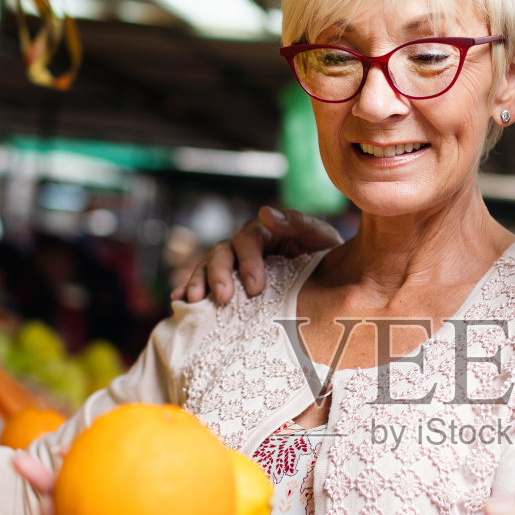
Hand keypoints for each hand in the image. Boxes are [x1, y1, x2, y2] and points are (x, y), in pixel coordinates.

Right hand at [174, 205, 340, 304]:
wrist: (335, 280)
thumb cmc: (328, 256)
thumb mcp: (320, 236)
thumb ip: (298, 222)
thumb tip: (265, 212)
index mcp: (266, 232)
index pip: (247, 240)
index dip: (247, 262)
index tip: (255, 288)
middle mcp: (246, 248)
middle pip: (221, 252)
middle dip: (218, 274)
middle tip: (224, 298)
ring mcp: (235, 266)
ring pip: (208, 267)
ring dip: (198, 282)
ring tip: (194, 301)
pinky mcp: (231, 285)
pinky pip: (205, 285)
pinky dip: (189, 290)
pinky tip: (179, 302)